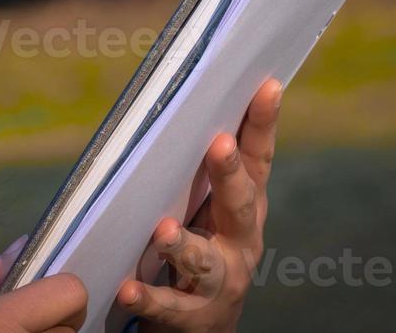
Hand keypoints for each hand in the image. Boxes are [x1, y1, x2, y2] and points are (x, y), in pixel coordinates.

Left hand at [114, 77, 281, 331]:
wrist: (202, 328)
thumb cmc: (202, 249)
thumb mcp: (211, 208)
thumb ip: (204, 169)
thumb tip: (185, 101)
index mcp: (246, 208)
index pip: (258, 159)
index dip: (263, 124)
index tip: (267, 86)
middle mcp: (241, 243)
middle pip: (240, 205)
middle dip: (230, 174)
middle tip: (220, 144)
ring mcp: (220, 282)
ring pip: (204, 262)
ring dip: (184, 245)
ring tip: (164, 231)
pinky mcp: (191, 317)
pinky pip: (168, 306)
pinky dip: (148, 297)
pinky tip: (128, 288)